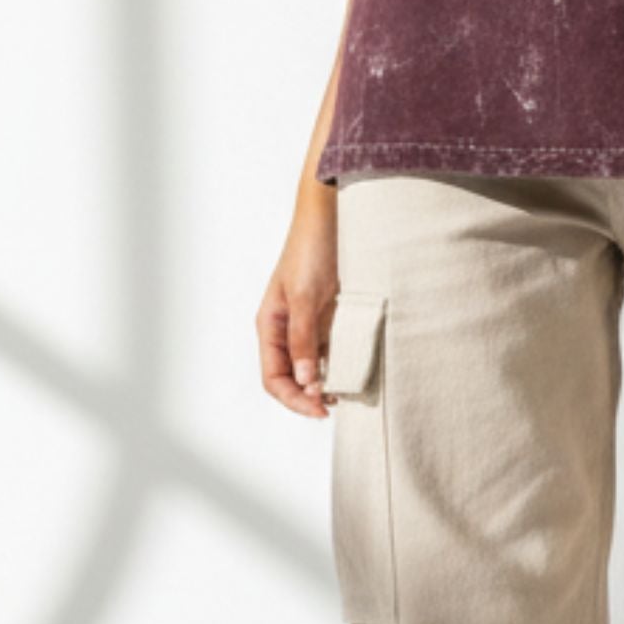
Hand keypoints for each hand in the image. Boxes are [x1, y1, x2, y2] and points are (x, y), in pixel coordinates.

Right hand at [256, 199, 339, 417]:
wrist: (331, 215)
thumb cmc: (310, 249)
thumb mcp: (304, 295)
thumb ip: (303, 338)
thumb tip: (305, 381)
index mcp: (269, 325)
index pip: (274, 378)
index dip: (294, 399)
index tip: (320, 408)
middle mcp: (286, 329)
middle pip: (291, 377)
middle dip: (309, 396)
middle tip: (335, 403)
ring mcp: (308, 322)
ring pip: (312, 365)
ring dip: (325, 381)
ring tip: (347, 391)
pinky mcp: (328, 314)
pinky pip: (330, 346)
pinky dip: (339, 360)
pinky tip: (354, 367)